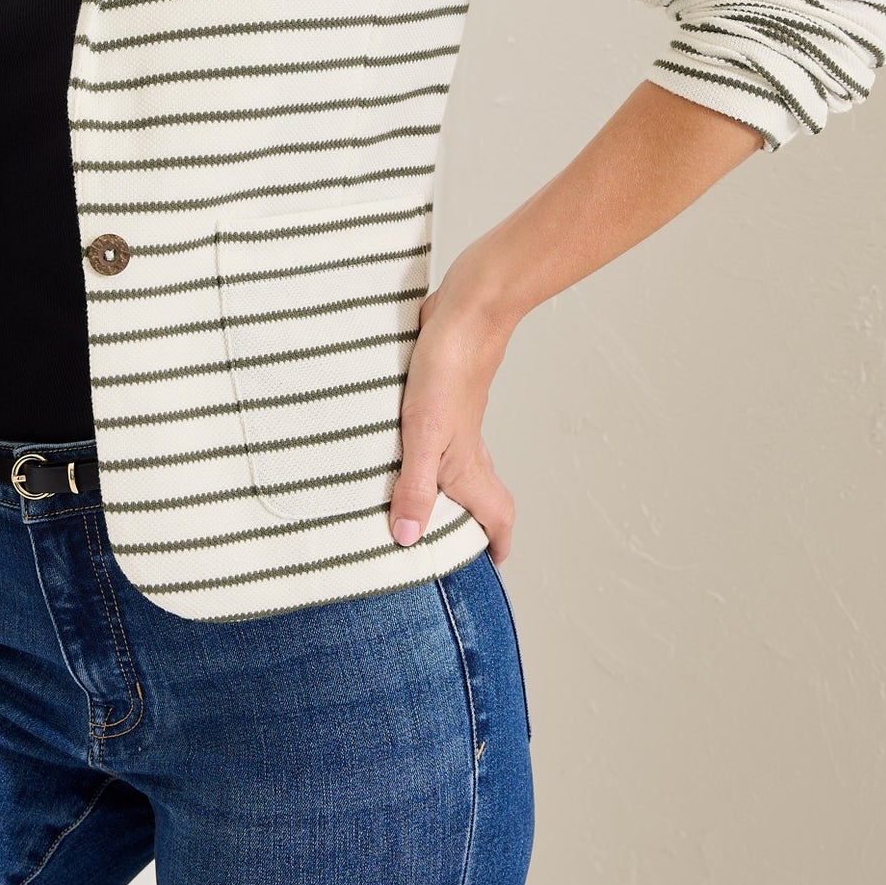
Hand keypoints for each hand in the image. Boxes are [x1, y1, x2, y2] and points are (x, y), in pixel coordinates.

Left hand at [389, 263, 520, 561]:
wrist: (465, 313)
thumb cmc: (450, 371)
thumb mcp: (423, 436)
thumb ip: (415, 486)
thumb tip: (408, 539)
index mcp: (471, 470)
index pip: (497, 521)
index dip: (493, 549)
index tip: (480, 571)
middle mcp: (468, 453)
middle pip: (476, 501)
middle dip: (459, 527)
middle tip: (428, 548)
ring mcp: (455, 426)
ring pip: (453, 469)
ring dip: (435, 490)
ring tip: (398, 507)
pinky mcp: (438, 401)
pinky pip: (432, 439)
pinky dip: (417, 454)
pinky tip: (387, 449)